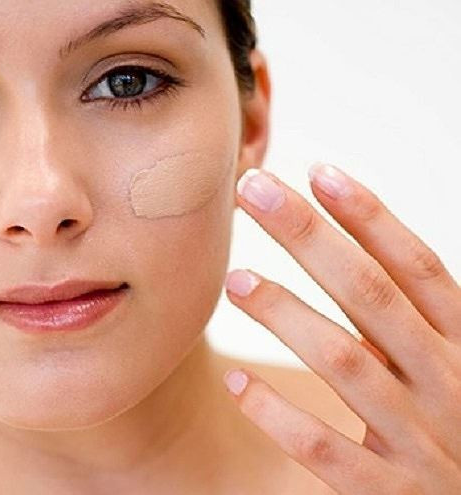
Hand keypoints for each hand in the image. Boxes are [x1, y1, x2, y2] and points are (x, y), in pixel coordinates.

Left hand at [222, 164, 460, 493]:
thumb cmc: (447, 431)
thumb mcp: (441, 369)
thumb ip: (402, 321)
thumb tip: (346, 246)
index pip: (417, 268)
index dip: (370, 217)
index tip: (317, 172)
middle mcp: (449, 388)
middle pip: (371, 295)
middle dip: (308, 236)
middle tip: (252, 190)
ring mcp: (421, 443)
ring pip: (344, 362)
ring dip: (285, 313)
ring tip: (235, 279)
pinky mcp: (389, 494)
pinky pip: (325, 451)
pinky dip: (277, 413)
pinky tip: (235, 381)